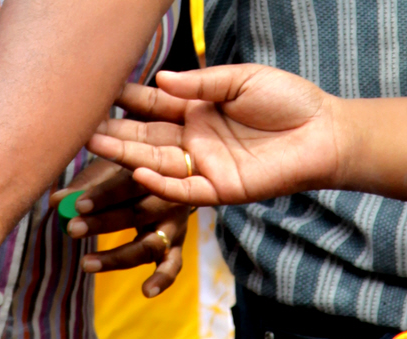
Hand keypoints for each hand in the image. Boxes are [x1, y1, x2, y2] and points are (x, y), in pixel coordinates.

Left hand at [49, 159, 189, 296]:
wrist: (169, 176)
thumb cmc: (128, 173)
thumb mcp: (107, 172)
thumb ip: (84, 187)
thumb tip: (57, 201)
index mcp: (152, 174)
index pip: (127, 184)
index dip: (103, 195)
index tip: (77, 205)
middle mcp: (168, 200)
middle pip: (137, 214)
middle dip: (102, 223)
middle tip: (73, 229)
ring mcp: (175, 225)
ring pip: (149, 245)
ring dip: (117, 257)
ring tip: (86, 264)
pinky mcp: (176, 246)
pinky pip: (172, 265)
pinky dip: (162, 279)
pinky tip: (146, 292)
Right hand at [86, 65, 342, 207]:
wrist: (324, 132)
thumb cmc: (288, 101)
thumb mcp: (242, 80)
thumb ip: (202, 83)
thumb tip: (160, 79)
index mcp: (197, 110)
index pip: (154, 105)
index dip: (128, 99)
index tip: (98, 91)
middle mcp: (194, 140)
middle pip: (146, 136)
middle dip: (115, 131)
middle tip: (81, 125)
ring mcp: (203, 166)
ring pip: (156, 161)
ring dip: (126, 155)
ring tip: (94, 144)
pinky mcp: (218, 190)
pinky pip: (183, 188)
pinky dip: (160, 182)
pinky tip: (138, 171)